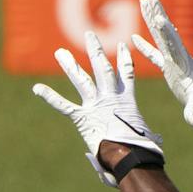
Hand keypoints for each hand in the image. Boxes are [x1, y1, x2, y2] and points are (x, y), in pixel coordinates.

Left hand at [32, 32, 163, 187]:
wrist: (129, 156)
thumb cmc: (141, 152)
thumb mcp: (147, 141)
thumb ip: (147, 138)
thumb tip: (155, 140)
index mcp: (127, 102)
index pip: (127, 75)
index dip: (125, 60)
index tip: (123, 46)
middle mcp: (110, 98)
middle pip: (102, 68)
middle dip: (96, 50)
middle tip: (89, 35)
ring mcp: (95, 106)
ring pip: (82, 80)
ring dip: (70, 65)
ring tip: (59, 52)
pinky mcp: (82, 118)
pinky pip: (64, 106)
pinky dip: (50, 97)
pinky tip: (37, 88)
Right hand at [132, 0, 192, 136]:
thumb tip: (192, 122)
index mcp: (183, 65)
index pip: (173, 45)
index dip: (166, 32)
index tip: (159, 17)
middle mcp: (178, 59)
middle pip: (165, 33)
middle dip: (157, 15)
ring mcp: (174, 62)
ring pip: (160, 37)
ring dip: (152, 20)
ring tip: (144, 2)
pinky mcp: (171, 69)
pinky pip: (155, 54)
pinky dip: (145, 45)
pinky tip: (134, 37)